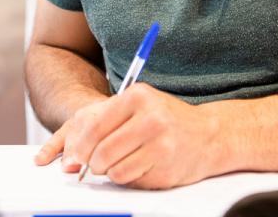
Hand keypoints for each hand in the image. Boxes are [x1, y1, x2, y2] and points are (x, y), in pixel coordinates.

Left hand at [43, 83, 224, 188]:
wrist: (209, 135)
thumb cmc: (165, 120)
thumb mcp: (135, 107)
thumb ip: (100, 124)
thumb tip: (68, 159)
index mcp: (138, 97)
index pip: (94, 127)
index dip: (79, 147)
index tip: (74, 157)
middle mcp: (151, 118)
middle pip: (102, 152)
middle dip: (92, 164)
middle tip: (95, 164)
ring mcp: (161, 144)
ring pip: (114, 170)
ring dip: (111, 172)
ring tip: (122, 162)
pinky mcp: (167, 167)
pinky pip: (130, 180)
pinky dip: (127, 178)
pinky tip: (139, 166)